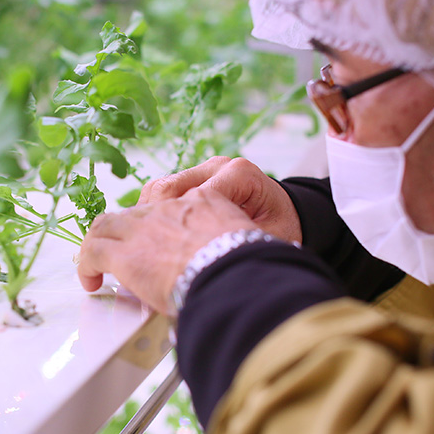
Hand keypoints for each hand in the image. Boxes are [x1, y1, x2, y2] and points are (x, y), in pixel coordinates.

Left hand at [77, 188, 257, 313]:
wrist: (237, 273)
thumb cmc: (252, 265)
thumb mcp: (252, 241)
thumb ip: (236, 243)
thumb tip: (244, 265)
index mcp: (205, 200)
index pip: (172, 201)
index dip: (160, 221)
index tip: (158, 239)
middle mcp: (171, 207)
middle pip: (136, 209)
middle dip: (125, 229)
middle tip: (122, 249)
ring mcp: (145, 226)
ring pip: (108, 224)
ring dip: (101, 243)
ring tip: (97, 264)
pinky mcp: (125, 253)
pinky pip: (93, 251)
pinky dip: (87, 265)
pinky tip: (91, 281)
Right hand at [139, 157, 301, 242]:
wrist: (288, 215)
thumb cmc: (281, 230)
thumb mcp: (265, 241)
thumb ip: (236, 247)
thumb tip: (201, 267)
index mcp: (238, 175)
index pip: (191, 197)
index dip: (171, 226)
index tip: (161, 257)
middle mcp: (217, 167)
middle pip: (166, 188)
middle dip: (152, 223)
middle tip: (145, 255)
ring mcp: (204, 171)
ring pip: (159, 189)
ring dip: (148, 218)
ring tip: (145, 247)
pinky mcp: (194, 179)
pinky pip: (164, 194)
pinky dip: (155, 215)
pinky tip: (154, 238)